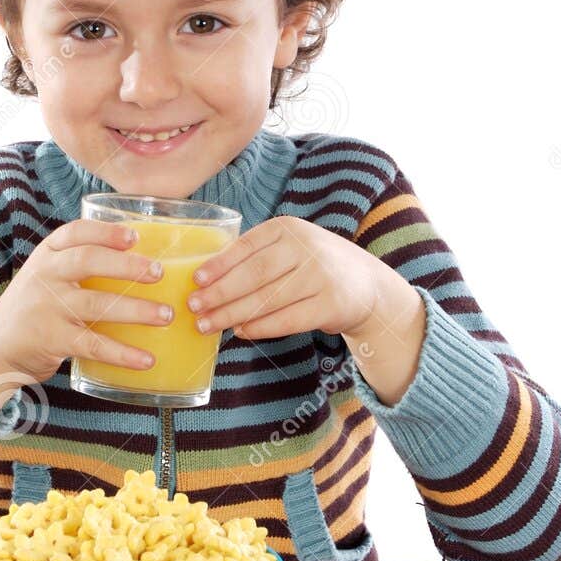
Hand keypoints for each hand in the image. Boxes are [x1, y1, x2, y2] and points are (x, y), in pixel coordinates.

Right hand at [0, 219, 174, 425]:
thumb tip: (141, 260)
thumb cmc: (35, 305)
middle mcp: (46, 276)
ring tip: (166, 315)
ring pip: (97, 304)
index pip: (75, 233)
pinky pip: (93, 345)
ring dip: (136, 310)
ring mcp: (48, 308)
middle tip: (158, 273)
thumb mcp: (48, 275)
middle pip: (88, 261)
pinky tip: (146, 360)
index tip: (135, 237)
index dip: (106, 232)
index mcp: (48, 255)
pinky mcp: (52, 340)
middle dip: (126, 266)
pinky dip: (122, 353)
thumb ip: (80, 264)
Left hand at [186, 215, 398, 340]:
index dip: (219, 264)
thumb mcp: (288, 248)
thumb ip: (254, 257)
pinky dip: (261, 327)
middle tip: (194, 307)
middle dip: (220, 293)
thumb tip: (206, 280)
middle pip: (254, 274)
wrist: (366, 285)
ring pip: (267, 299)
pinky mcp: (331, 305)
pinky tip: (241, 332)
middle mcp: (306, 247)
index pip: (247, 246)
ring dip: (233, 314)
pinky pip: (287, 319)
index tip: (196, 280)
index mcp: (288, 228)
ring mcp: (321, 276)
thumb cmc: (312, 266)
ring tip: (208, 325)